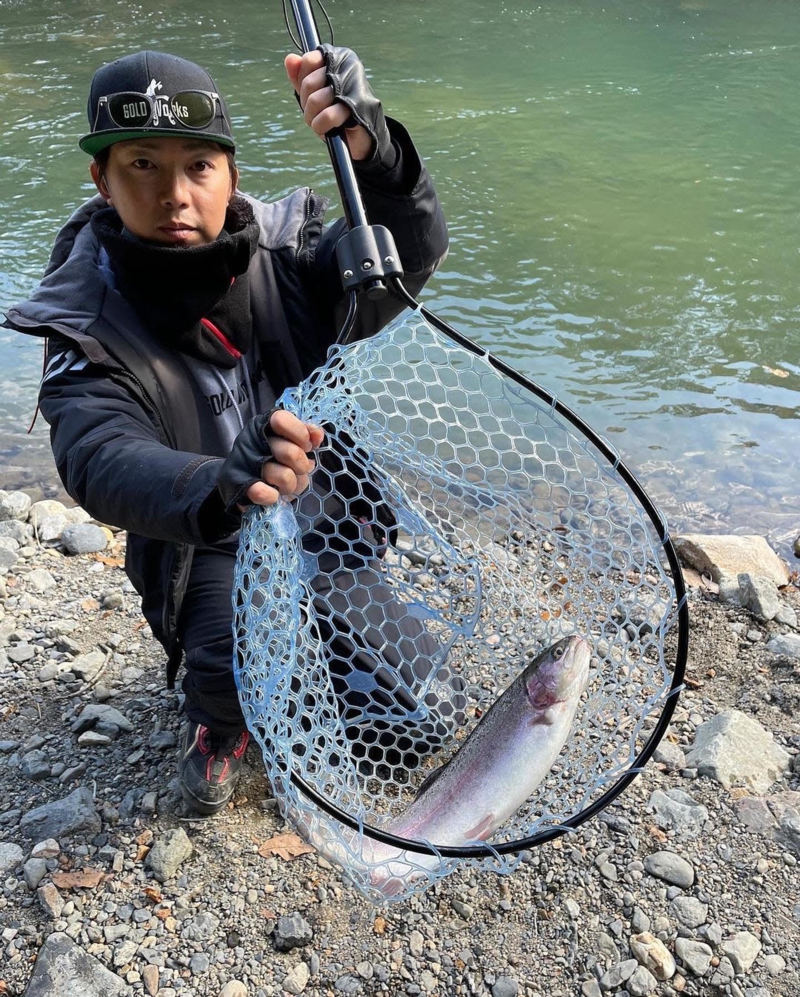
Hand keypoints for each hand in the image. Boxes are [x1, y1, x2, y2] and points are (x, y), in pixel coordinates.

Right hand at [216, 408, 323, 512]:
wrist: (251, 485)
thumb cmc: (280, 461)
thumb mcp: (295, 443)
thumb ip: (306, 434)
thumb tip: (316, 435)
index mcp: (265, 426)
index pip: (281, 420)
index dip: (300, 434)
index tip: (307, 446)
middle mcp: (253, 441)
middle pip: (291, 453)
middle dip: (302, 465)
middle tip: (299, 469)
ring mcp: (247, 464)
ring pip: (284, 476)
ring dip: (291, 484)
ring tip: (286, 484)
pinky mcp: (242, 487)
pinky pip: (260, 492)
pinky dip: (271, 495)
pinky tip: (274, 495)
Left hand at [284, 46, 386, 161]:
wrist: (361, 136)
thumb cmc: (337, 111)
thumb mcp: (315, 93)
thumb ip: (301, 76)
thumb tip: (290, 59)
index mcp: (340, 59)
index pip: (309, 61)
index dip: (303, 82)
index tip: (311, 93)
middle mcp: (349, 68)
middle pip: (309, 83)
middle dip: (306, 103)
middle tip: (314, 112)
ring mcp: (353, 88)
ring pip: (316, 100)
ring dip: (311, 117)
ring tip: (319, 121)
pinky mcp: (357, 109)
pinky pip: (328, 115)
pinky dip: (320, 125)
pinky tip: (324, 128)